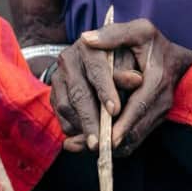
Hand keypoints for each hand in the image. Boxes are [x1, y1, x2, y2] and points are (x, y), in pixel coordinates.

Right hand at [49, 36, 143, 152]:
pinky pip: (61, 116)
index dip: (105, 90)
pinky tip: (88, 139)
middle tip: (100, 142)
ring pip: (67, 107)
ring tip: (97, 144)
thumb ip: (130, 68)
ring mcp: (58, 78)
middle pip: (78, 93)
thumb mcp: (129, 55)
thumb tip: (137, 80)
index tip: (115, 110)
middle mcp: (69, 61)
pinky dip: (74, 130)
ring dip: (81, 128)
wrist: (101, 57)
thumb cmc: (121, 56)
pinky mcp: (54, 93)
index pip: (96, 69)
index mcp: (89, 47)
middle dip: (90, 120)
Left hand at [81, 18, 191, 156]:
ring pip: (134, 138)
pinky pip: (135, 138)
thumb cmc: (154, 44)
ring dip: (111, 146)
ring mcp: (159, 113)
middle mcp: (161, 101)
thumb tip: (86, 39)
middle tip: (86, 146)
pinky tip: (95, 144)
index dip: (123, 123)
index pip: (138, 106)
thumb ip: (114, 35)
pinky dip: (115, 144)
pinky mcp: (153, 121)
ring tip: (82, 146)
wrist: (177, 59)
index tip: (107, 137)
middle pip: (135, 129)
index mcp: (157, 79)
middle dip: (111, 141)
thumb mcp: (140, 31)